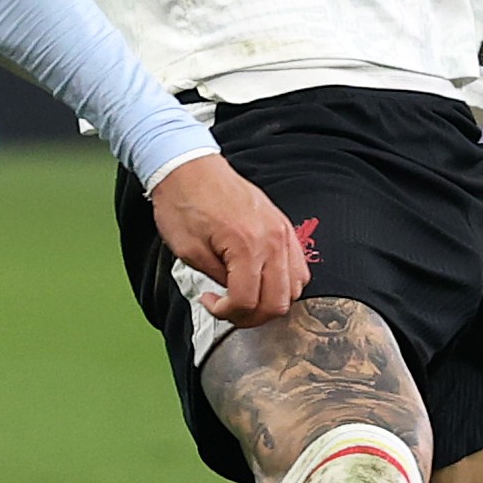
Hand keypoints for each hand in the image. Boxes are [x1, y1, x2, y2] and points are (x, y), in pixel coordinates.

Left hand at [150, 153, 311, 327]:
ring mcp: (282, 231)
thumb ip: (217, 279)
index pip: (248, 301)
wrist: (189, 167)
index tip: (212, 304)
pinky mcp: (283, 225)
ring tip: (246, 297)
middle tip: (230, 310)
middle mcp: (272, 239)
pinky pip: (298, 266)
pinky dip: (284, 283)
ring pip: (295, 288)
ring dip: (271, 301)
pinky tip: (261, 281)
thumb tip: (233, 296)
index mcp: (246, 245)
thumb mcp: (188, 251)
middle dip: (252, 316)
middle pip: (278, 301)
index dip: (227, 314)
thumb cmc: (183, 202)